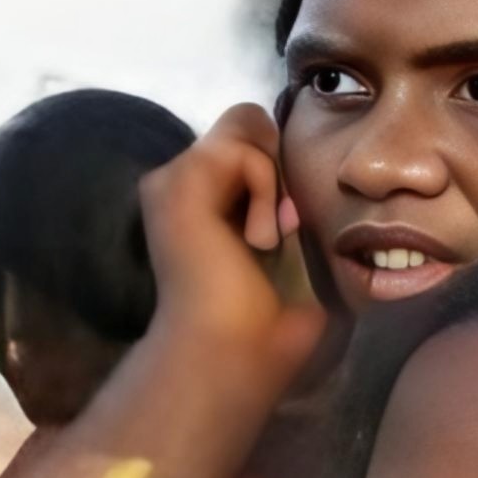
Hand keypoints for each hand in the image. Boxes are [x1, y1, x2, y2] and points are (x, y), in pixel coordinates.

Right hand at [137, 103, 329, 412]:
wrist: (233, 351)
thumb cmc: (266, 322)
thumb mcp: (284, 246)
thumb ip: (282, 201)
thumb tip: (305, 183)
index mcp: (196, 200)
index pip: (244, 142)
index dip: (275, 170)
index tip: (284, 228)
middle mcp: (176, 183)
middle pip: (245, 126)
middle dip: (275, 169)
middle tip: (277, 231)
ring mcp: (171, 180)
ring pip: (244, 130)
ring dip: (272, 185)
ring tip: (265, 240)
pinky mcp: (177, 182)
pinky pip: (242, 153)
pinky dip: (265, 191)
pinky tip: (258, 238)